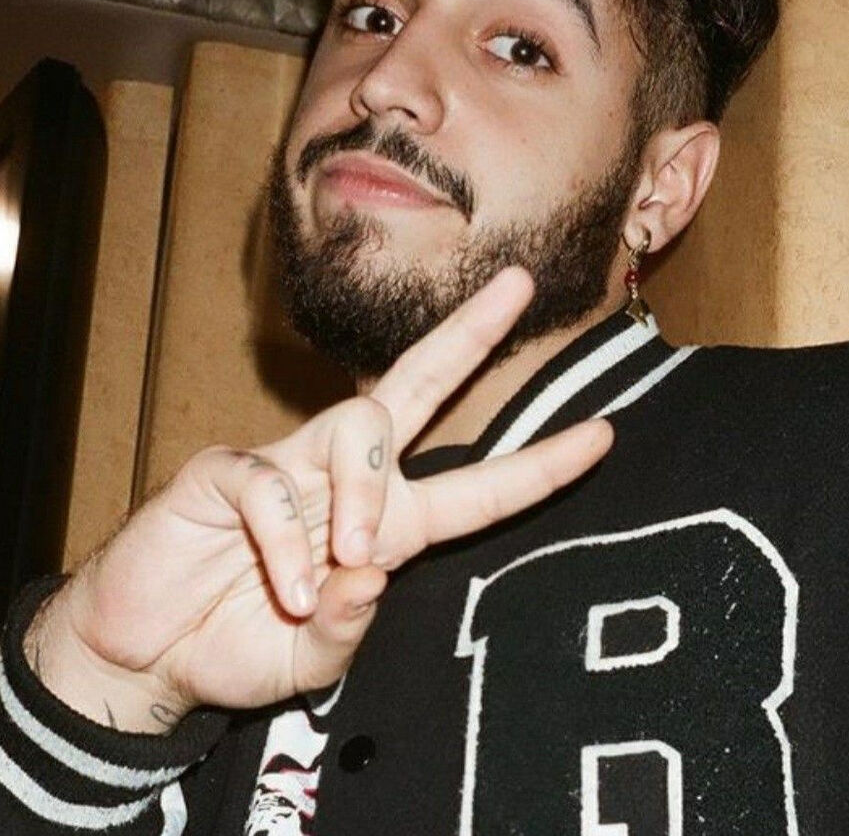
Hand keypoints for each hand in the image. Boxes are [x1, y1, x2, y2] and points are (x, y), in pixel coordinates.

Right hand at [26, 268, 612, 732]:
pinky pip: (269, 481)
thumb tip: (372, 575)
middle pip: (416, 385)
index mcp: (387, 526)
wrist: (145, 658)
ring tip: (349, 554)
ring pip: (357, 426)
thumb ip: (350, 628)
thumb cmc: (237, 646)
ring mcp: (288, 466)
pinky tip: (282, 583)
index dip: (540, 463)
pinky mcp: (227, 472)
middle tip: (519, 285)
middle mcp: (346, 480)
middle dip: (469, 334)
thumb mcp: (312, 662)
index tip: (603, 435)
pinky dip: (284, 538)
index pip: (477, 484)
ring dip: (365, 489)